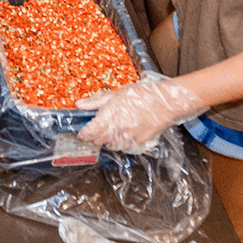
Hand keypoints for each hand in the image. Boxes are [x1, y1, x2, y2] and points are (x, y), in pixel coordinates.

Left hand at [76, 75, 208, 153]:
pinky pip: (124, 148)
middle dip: (95, 137)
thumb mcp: (115, 94)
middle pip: (99, 141)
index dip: (84, 134)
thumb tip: (79, 104)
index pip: (91, 130)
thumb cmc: (140, 96)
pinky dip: (120, 144)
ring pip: (111, 146)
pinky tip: (122, 135)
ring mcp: (129, 138)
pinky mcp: (139, 144)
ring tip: (111, 131)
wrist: (163, 104)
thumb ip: (96, 101)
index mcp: (111, 115)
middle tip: (95, 131)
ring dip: (107, 141)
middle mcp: (119, 129)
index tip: (81, 134)